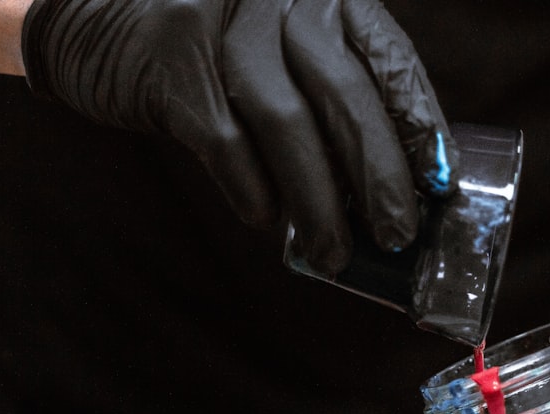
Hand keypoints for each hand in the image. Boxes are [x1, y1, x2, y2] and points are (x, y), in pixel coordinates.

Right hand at [22, 0, 457, 273]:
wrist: (110, 18)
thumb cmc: (227, 56)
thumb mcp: (293, 54)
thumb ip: (341, 100)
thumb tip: (399, 193)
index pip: (390, 60)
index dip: (419, 125)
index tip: (439, 184)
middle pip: (344, 93)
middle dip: (377, 174)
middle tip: (397, 235)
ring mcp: (224, 26)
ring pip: (286, 122)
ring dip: (317, 200)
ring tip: (335, 253)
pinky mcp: (172, 64)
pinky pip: (225, 142)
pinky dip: (254, 191)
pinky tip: (269, 221)